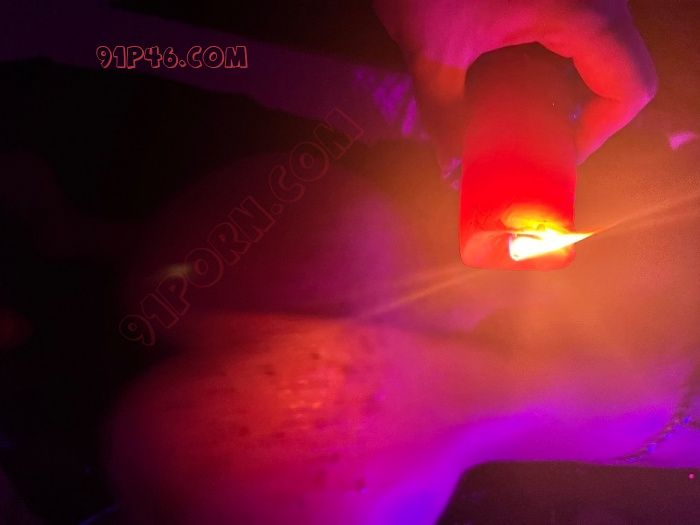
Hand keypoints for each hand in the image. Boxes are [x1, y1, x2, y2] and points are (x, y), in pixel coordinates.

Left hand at [373, 0, 657, 167]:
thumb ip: (445, 114)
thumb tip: (451, 162)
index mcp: (581, 11)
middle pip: (611, 70)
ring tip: (507, 109)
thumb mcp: (433, 51)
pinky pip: (568, 30)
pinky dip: (542, 58)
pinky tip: (497, 71)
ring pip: (590, 50)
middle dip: (572, 113)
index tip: (557, 157)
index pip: (627, 87)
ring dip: (555, 86)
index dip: (597, 134)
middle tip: (529, 139)